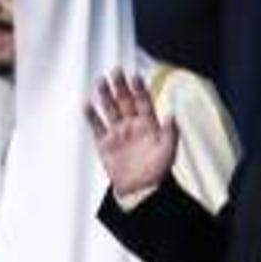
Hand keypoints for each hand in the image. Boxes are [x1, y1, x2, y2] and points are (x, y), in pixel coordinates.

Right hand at [87, 70, 179, 199]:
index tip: (135, 75)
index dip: (139, 89)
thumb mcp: (169, 151)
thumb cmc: (158, 171)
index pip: (143, 102)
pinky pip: (97, 126)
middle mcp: (132, 126)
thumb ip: (170, 132)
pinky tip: (87, 104)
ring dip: (105, 96)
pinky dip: (91, 116)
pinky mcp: (105, 144)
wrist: (140, 190)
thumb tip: (173, 113)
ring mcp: (118, 133)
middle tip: (115, 71)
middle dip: (120, 86)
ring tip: (100, 81)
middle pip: (125, 101)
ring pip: (110, 109)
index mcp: (149, 125)